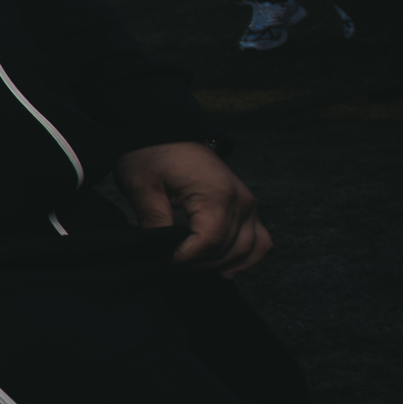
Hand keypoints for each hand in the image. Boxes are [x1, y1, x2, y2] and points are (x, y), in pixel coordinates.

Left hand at [114, 140, 271, 274]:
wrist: (167, 132)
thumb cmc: (153, 155)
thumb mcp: (142, 187)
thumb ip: (153, 221)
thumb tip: (160, 253)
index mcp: (216, 194)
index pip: (208, 243)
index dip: (184, 258)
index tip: (161, 259)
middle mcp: (241, 200)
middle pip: (226, 249)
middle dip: (195, 263)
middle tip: (166, 262)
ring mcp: (248, 204)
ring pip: (246, 249)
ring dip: (218, 264)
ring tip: (189, 265)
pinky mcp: (248, 207)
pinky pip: (260, 241)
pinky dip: (247, 258)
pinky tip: (224, 271)